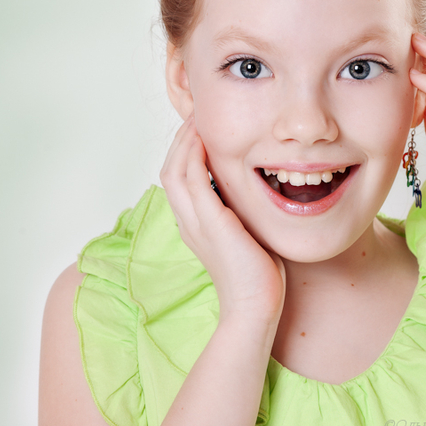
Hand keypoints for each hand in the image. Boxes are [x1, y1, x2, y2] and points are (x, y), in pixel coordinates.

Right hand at [160, 115, 285, 324]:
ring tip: (197, 120)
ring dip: (184, 142)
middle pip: (169, 169)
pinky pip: (193, 180)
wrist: (255, 308)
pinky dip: (194, 156)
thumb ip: (238, 213)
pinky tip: (205, 140)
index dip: (184, 151)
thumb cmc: (256, 275)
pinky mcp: (210, 222)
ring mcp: (195, 222)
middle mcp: (187, 221)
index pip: (177, 178)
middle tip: (195, 117)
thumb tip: (250, 192)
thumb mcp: (243, 234)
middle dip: (180, 140)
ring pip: (174, 170)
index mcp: (193, 224)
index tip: (200, 130)